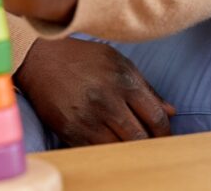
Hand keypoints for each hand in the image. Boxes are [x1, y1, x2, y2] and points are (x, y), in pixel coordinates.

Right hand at [14, 36, 175, 144]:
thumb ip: (146, 87)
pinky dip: (105, 150)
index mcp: (123, 82)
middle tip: (149, 144)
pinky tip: (107, 141)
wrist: (39, 58)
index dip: (164, 132)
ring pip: (120, 149)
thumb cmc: (82, 58)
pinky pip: (96, 151)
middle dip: (149, 144)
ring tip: (128, 142)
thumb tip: (171, 111)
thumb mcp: (117, 62)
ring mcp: (87, 119)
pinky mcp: (69, 131)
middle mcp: (107, 102)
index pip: (157, 119)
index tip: (163, 136)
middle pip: (140, 138)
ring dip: (127, 149)